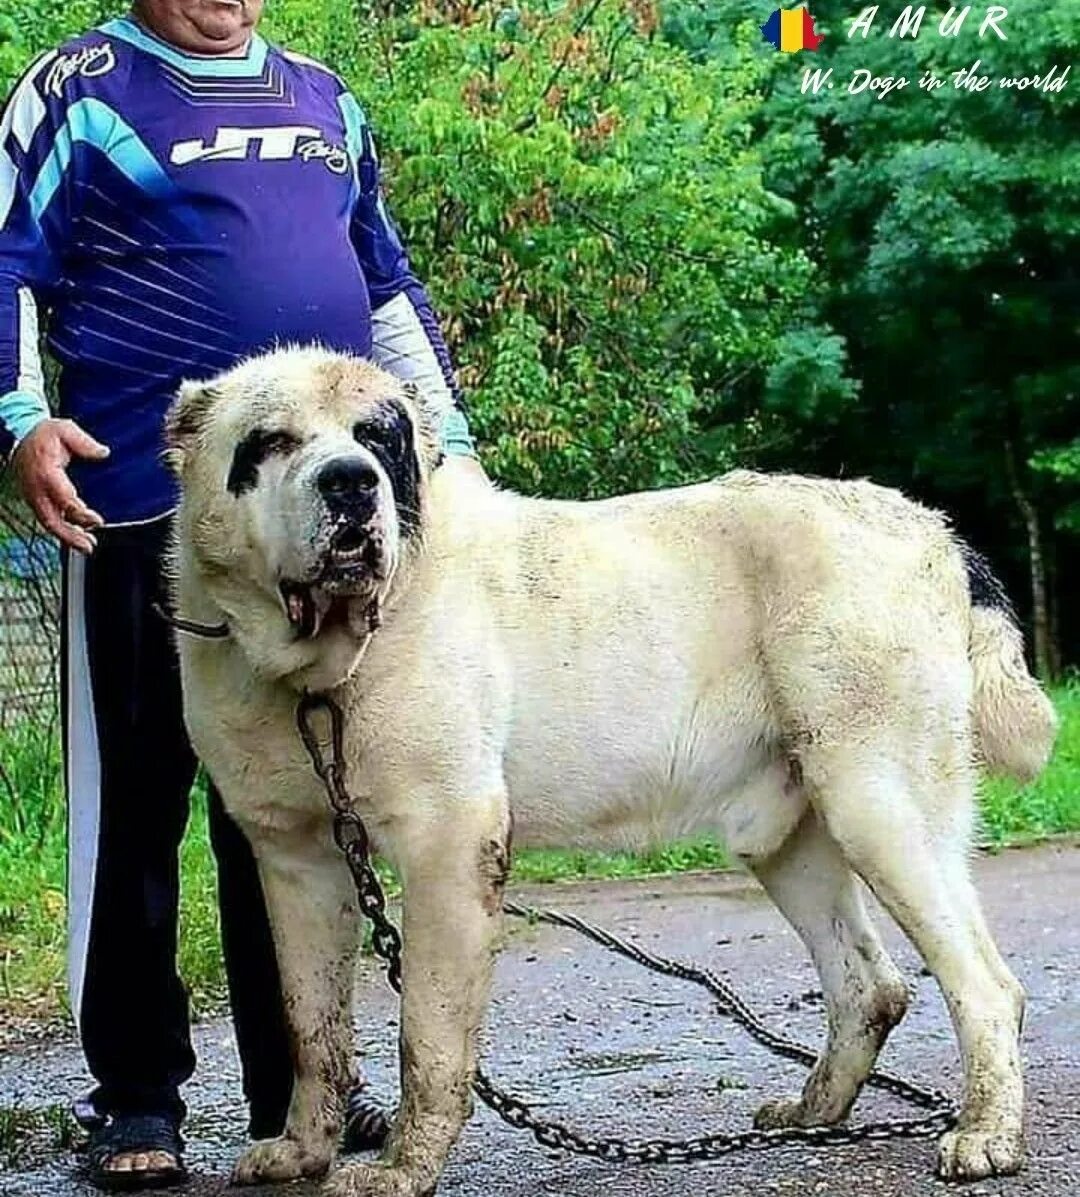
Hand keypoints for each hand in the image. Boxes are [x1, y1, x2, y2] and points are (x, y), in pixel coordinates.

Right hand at [11, 419, 108, 553]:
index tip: (97, 521)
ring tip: (88, 547)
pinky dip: (63, 531)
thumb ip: (84, 442)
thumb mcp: (64, 429)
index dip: (80, 512)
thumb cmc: (46, 434)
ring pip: (49, 524)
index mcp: (46, 472)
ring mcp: (34, 496)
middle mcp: (37, 489)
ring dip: (68, 538)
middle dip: (71, 536)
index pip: (63, 499)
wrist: (23, 435)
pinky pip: (48, 520)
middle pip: (51, 520)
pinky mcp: (36, 501)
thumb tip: (103, 453)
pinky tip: (78, 537)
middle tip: (90, 546)